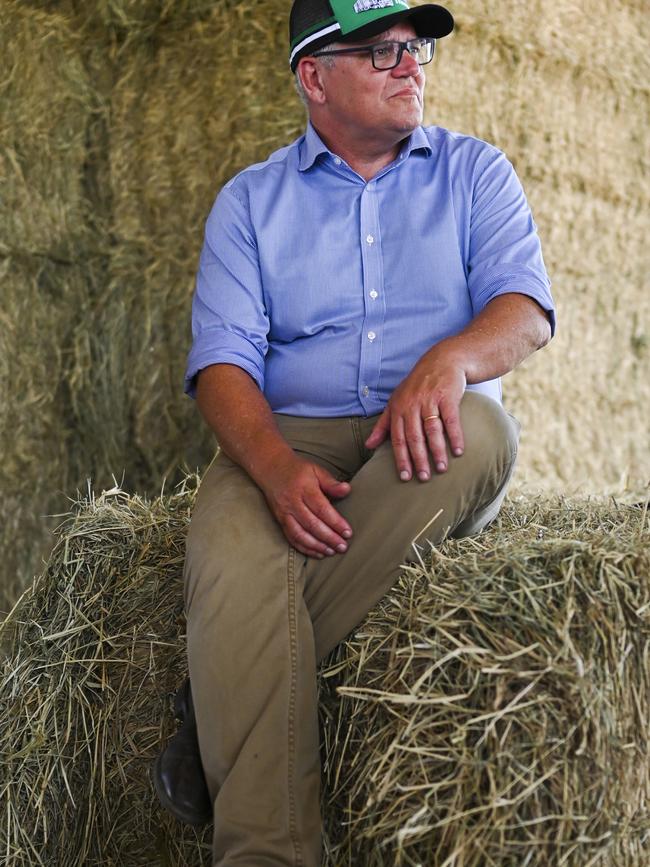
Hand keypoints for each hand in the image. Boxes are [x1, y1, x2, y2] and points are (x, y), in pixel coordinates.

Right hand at [259, 454, 352, 558]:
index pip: (322, 509)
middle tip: (343, 547)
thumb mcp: (316, 470)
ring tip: (331, 552)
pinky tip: (317, 552)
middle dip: (329, 538)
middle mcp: (293, 502)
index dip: (335, 523)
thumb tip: (347, 489)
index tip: (348, 533)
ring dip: (317, 546)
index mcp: (304, 489)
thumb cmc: (297, 469)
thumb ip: (331, 482)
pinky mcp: (279, 520)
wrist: (270, 467)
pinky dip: (304, 547)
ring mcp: (284, 513)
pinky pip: (291, 537)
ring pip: (300, 534)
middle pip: (312, 524)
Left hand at [365, 353, 465, 480]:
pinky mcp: (447, 396)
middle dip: (418, 459)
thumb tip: (369, 446)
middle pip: (414, 437)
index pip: (397, 438)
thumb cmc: (417, 384)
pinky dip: (455, 436)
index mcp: (398, 408)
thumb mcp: (395, 401)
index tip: (405, 476)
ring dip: (437, 451)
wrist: (443, 360)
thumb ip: (383, 425)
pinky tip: (458, 451)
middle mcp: (412, 405)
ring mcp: (430, 400)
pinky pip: (451, 420)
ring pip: (432, 430)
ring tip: (441, 469)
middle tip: (424, 478)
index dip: (401, 458)